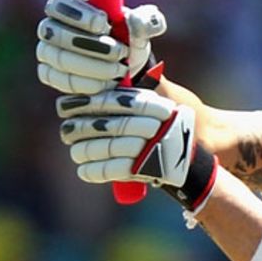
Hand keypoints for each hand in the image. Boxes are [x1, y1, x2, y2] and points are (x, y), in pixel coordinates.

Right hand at [36, 0, 166, 95]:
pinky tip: (106, 84)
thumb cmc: (128, 40)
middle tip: (119, 53)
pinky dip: (86, 84)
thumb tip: (143, 19)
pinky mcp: (50, 75)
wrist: (127, 69)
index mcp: (67, 8)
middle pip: (55, 34)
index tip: (104, 24)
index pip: (56, 6)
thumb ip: (144, 21)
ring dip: (92, 66)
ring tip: (119, 70)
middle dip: (90, 45)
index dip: (77, 15)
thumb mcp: (141, 29)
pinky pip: (61, 80)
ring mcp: (47, 53)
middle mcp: (50, 28)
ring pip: (59, 59)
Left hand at [58, 88, 198, 190]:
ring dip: (86, 151)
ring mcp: (151, 148)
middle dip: (82, 128)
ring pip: (109, 148)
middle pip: (109, 125)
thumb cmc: (172, 129)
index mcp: (154, 105)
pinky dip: (96, 171)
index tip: (66, 106)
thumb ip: (132, 95)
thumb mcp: (158, 103)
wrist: (195, 161)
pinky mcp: (147, 169)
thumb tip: (92, 89)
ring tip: (75, 151)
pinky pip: (114, 170)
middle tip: (65, 131)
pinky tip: (84, 170)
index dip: (87, 103)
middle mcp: (154, 125)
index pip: (114, 101)